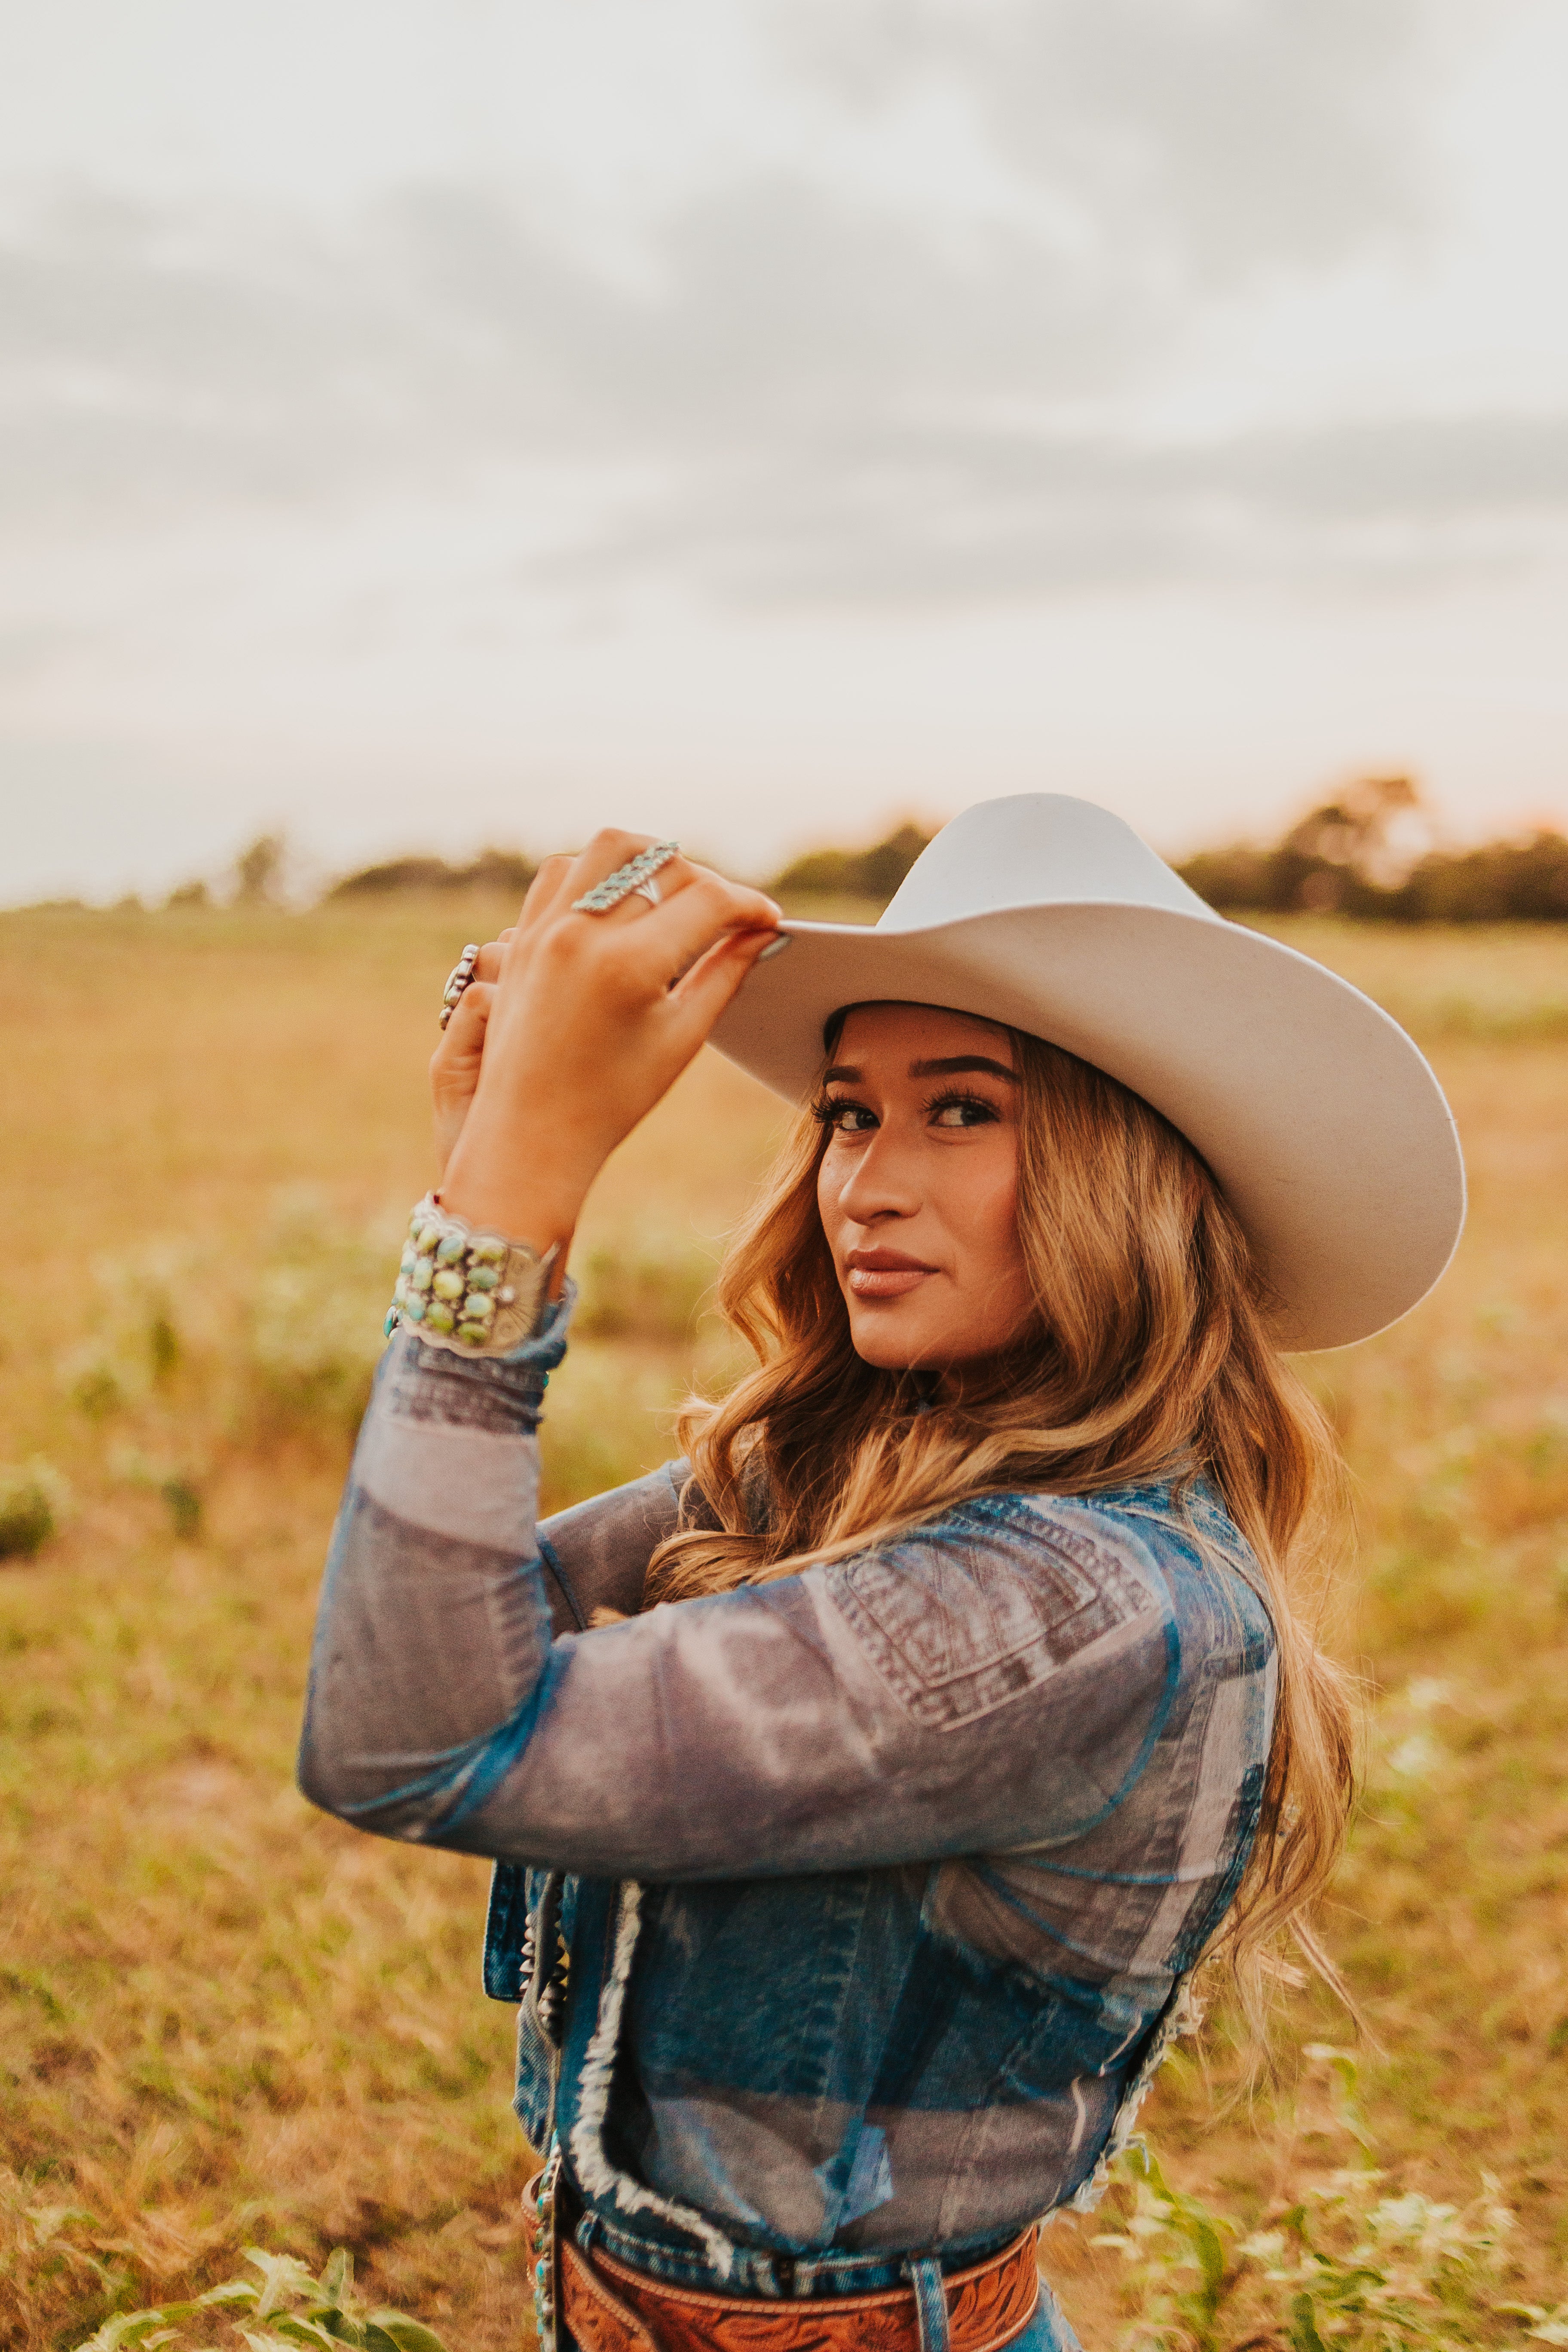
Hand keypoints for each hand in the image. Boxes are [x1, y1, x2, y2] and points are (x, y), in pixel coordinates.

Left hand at [434, 834, 783, 1259]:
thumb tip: (761, 932)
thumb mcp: (682, 1036)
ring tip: (672, 894)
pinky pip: (561, 872)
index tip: (768, 918)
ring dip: (649, 859)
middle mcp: (582, 934)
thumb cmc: (612, 1098)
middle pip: (662, 863)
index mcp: (629, 964)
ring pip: (608, 848)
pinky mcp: (523, 937)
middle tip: (723, 913)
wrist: (530, 1132)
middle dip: (704, 881)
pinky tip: (620, 903)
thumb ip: (726, 974)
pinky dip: (596, 872)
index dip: (749, 904)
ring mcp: (545, 930)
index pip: (708, 900)